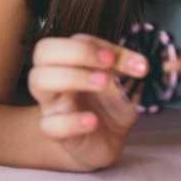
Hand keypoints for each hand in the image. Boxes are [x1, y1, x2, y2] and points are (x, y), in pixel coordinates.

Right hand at [28, 33, 149, 170]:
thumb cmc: (110, 105)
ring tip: (101, 83)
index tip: (128, 60)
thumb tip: (142, 63)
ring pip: (38, 80)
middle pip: (43, 51)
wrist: (107, 140)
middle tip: (107, 63)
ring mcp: (52, 104)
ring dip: (71, 76)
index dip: (99, 45)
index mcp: (71, 61)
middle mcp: (56, 78)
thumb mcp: (125, 83)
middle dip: (76, 52)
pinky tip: (93, 121)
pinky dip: (72, 121)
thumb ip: (129, 69)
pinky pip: (50, 124)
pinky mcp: (55, 131)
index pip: (74, 40)